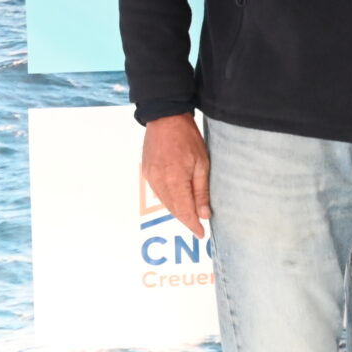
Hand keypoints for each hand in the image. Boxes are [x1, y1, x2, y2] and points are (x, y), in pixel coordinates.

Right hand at [140, 113, 211, 233]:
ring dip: (177, 210)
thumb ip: (201, 191)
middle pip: (174, 209)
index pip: (185, 211)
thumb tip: (204, 214)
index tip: (201, 233)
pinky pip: (158, 192)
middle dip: (186, 219)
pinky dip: (169, 199)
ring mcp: (151, 177)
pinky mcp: (147, 172)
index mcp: (175, 181)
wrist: (166, 118)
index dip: (193, 225)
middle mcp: (159, 182)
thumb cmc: (187, 138)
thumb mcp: (202, 164)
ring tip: (190, 214)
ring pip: (165, 202)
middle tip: (198, 226)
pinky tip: (177, 199)